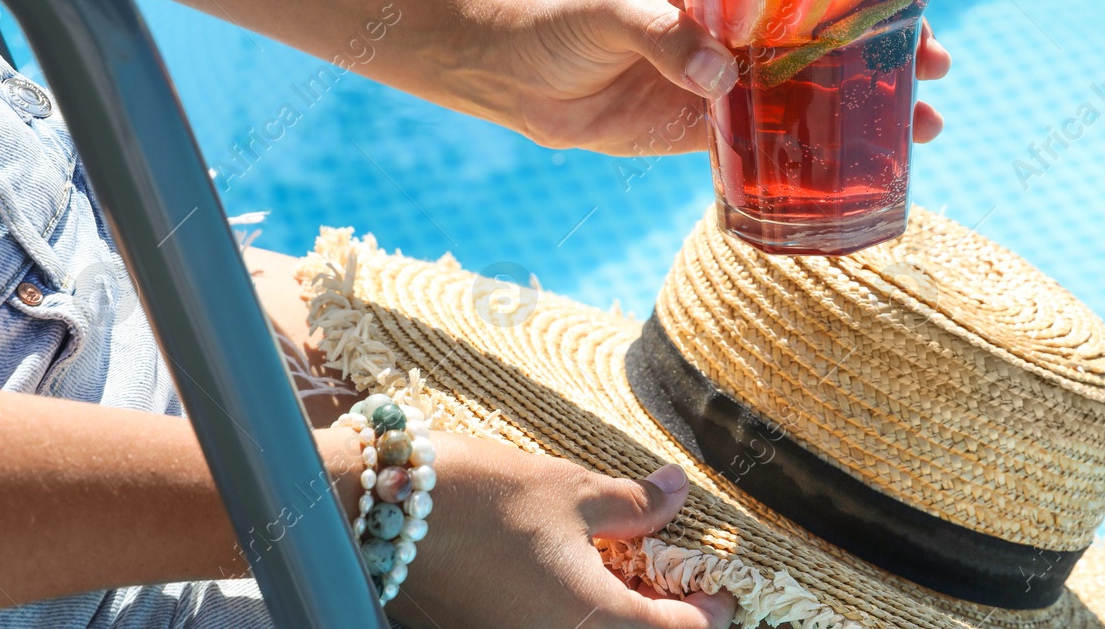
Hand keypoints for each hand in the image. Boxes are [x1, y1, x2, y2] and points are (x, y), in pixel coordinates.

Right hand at [387, 435, 734, 628]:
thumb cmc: (480, 497)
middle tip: (681, 580)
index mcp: (594, 623)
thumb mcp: (570, 490)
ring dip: (626, 616)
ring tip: (634, 572)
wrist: (378, 512)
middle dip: (668, 619)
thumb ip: (633, 503)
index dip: (713, 611)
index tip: (726, 588)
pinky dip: (586, 616)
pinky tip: (587, 577)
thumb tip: (678, 491)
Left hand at [494, 0, 950, 154]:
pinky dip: (805, 161)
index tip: (917, 8)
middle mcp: (739, 28)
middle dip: (890, 52)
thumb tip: (718, 77)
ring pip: (811, 92)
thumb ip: (664, 36)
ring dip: (863, 109)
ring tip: (920, 129)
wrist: (512, 74)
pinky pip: (765, 145)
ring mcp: (726, 80)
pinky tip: (847, 177)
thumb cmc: (561, 18)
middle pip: (831, 36)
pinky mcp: (703, 129)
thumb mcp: (612, 10)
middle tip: (937, 73)